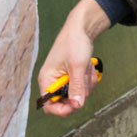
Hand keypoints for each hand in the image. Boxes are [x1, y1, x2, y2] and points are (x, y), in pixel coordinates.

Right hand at [38, 0, 110, 116]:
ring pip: (79, 94)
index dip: (62, 109)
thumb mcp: (77, 66)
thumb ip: (77, 86)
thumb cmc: (74, 42)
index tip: (77, 104)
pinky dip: (89, 77)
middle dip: (80, 90)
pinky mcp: (73, 76)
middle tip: (84, 75)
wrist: (82, 27)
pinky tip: (88, 66)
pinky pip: (84, 86)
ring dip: (87, 82)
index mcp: (47, 79)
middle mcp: (53, 82)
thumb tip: (77, 106)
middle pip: (68, 101)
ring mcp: (64, 79)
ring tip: (86, 66)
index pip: (49, 105)